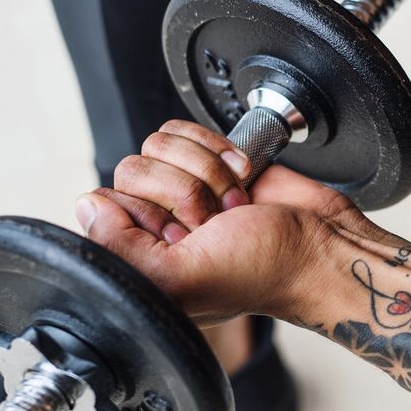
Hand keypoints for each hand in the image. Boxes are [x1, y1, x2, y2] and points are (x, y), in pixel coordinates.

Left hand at [73, 120, 368, 326]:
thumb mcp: (183, 278)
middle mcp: (158, 226)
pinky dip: (215, 148)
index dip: (145, 213)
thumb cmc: (267, 271)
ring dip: (206, 171)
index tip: (185, 236)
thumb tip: (87, 204)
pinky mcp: (209, 162)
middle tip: (215, 224)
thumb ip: (121, 250)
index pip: (105, 209)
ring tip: (233, 205)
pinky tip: (241, 178)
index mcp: (143, 261)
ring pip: (157, 146)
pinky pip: (182, 132)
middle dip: (184, 191)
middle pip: (131, 170)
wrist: (323, 245)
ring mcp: (184, 191)